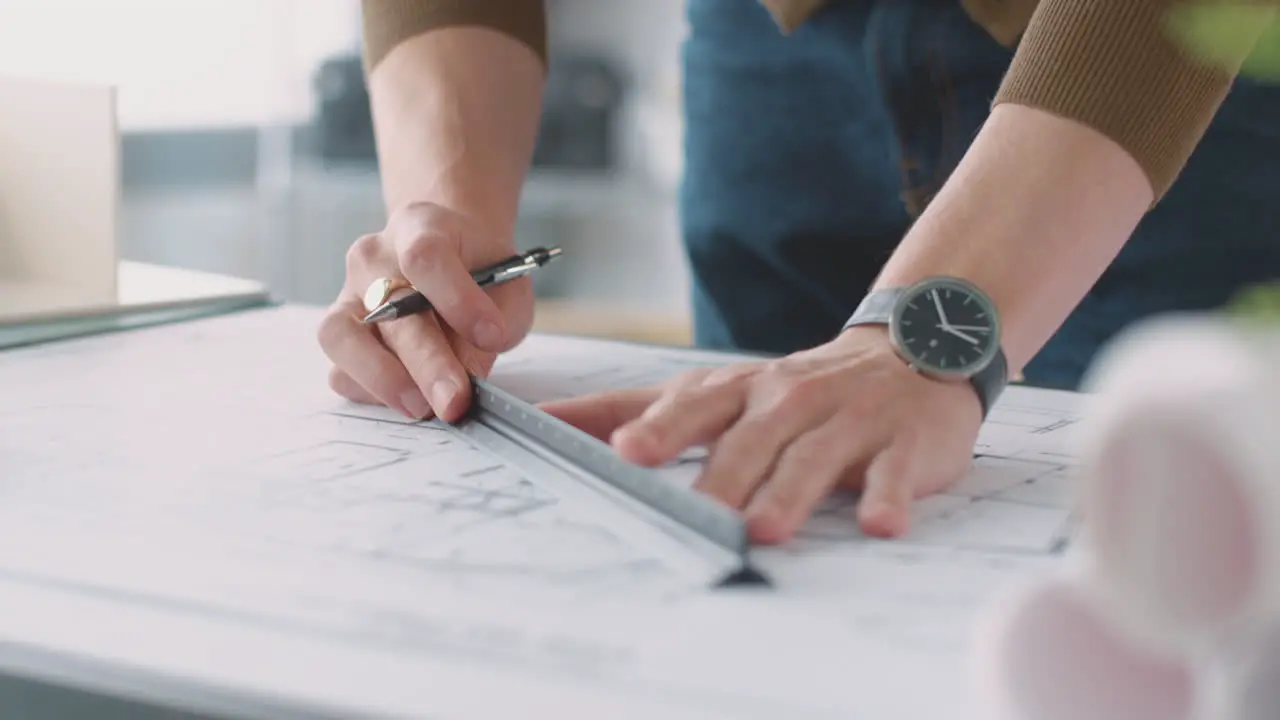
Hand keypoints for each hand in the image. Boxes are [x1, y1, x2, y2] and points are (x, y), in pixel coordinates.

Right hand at [317, 202, 534, 421]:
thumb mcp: (506, 286)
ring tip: (421, 407)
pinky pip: (340, 369)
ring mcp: (347, 294)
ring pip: (342, 337)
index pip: (426, 257)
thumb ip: (496, 322)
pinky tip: (407, 398)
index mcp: (420, 228)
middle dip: (427, 363)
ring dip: (383, 379)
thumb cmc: (480, 271)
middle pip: (391, 309)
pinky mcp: (338, 333)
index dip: (458, 300)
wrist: (450, 255)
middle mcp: (373, 258)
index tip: (492, 337)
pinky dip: (370, 392)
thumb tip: (468, 374)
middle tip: (454, 401)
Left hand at [540, 327, 982, 542]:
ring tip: (768, 528)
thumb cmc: (791, 388)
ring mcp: (848, 420)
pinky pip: (894, 473)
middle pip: (751, 441)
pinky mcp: (902, 443)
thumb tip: (547, 420)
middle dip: (724, 478)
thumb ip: (634, 408)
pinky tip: (880, 523)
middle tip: (698, 516)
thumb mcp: (714, 389)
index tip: (626, 451)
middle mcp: (788, 401)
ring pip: (813, 459)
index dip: (661, 428)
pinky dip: (888, 496)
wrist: (908, 350)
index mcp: (740, 390)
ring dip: (790, 493)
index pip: (695, 407)